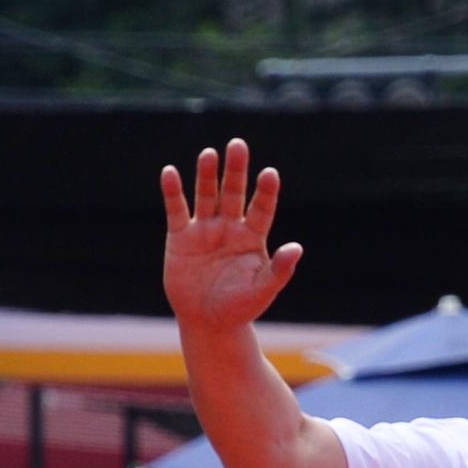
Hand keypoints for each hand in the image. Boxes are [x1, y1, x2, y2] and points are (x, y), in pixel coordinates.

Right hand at [161, 140, 303, 331]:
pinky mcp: (180, 237)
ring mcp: (204, 229)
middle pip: (233, 193)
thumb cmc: (240, 307)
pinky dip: (173, 192)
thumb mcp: (263, 290)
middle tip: (238, 145)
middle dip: (235, 170)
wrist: (208, 322)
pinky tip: (170, 173)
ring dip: (207, 175)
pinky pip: (176, 210)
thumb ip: (279, 270)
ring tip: (209, 154)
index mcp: (253, 237)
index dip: (265, 192)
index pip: (262, 208)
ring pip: (206, 196)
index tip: (270, 173)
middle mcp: (230, 227)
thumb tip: (296, 248)